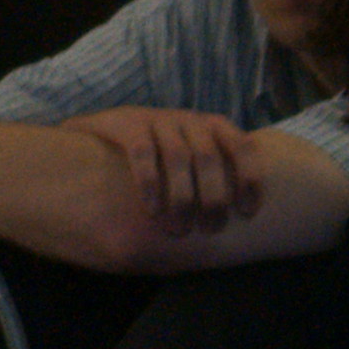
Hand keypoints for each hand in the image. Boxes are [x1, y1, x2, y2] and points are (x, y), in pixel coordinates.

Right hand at [67, 106, 263, 234]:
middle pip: (209, 157)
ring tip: (179, 230)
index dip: (249, 178)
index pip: (242, 145)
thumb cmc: (157, 157)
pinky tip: (152, 210)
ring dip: (182, 197)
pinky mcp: (126, 122)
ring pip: (178, 157)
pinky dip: (150, 183)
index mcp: (211, 126)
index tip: (246, 212)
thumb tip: (249, 216)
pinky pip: (142, 152)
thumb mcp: (191, 157)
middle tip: (210, 230)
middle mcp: (187, 118)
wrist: (98, 133)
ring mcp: (155, 118)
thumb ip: (214, 174)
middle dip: (213, 198)